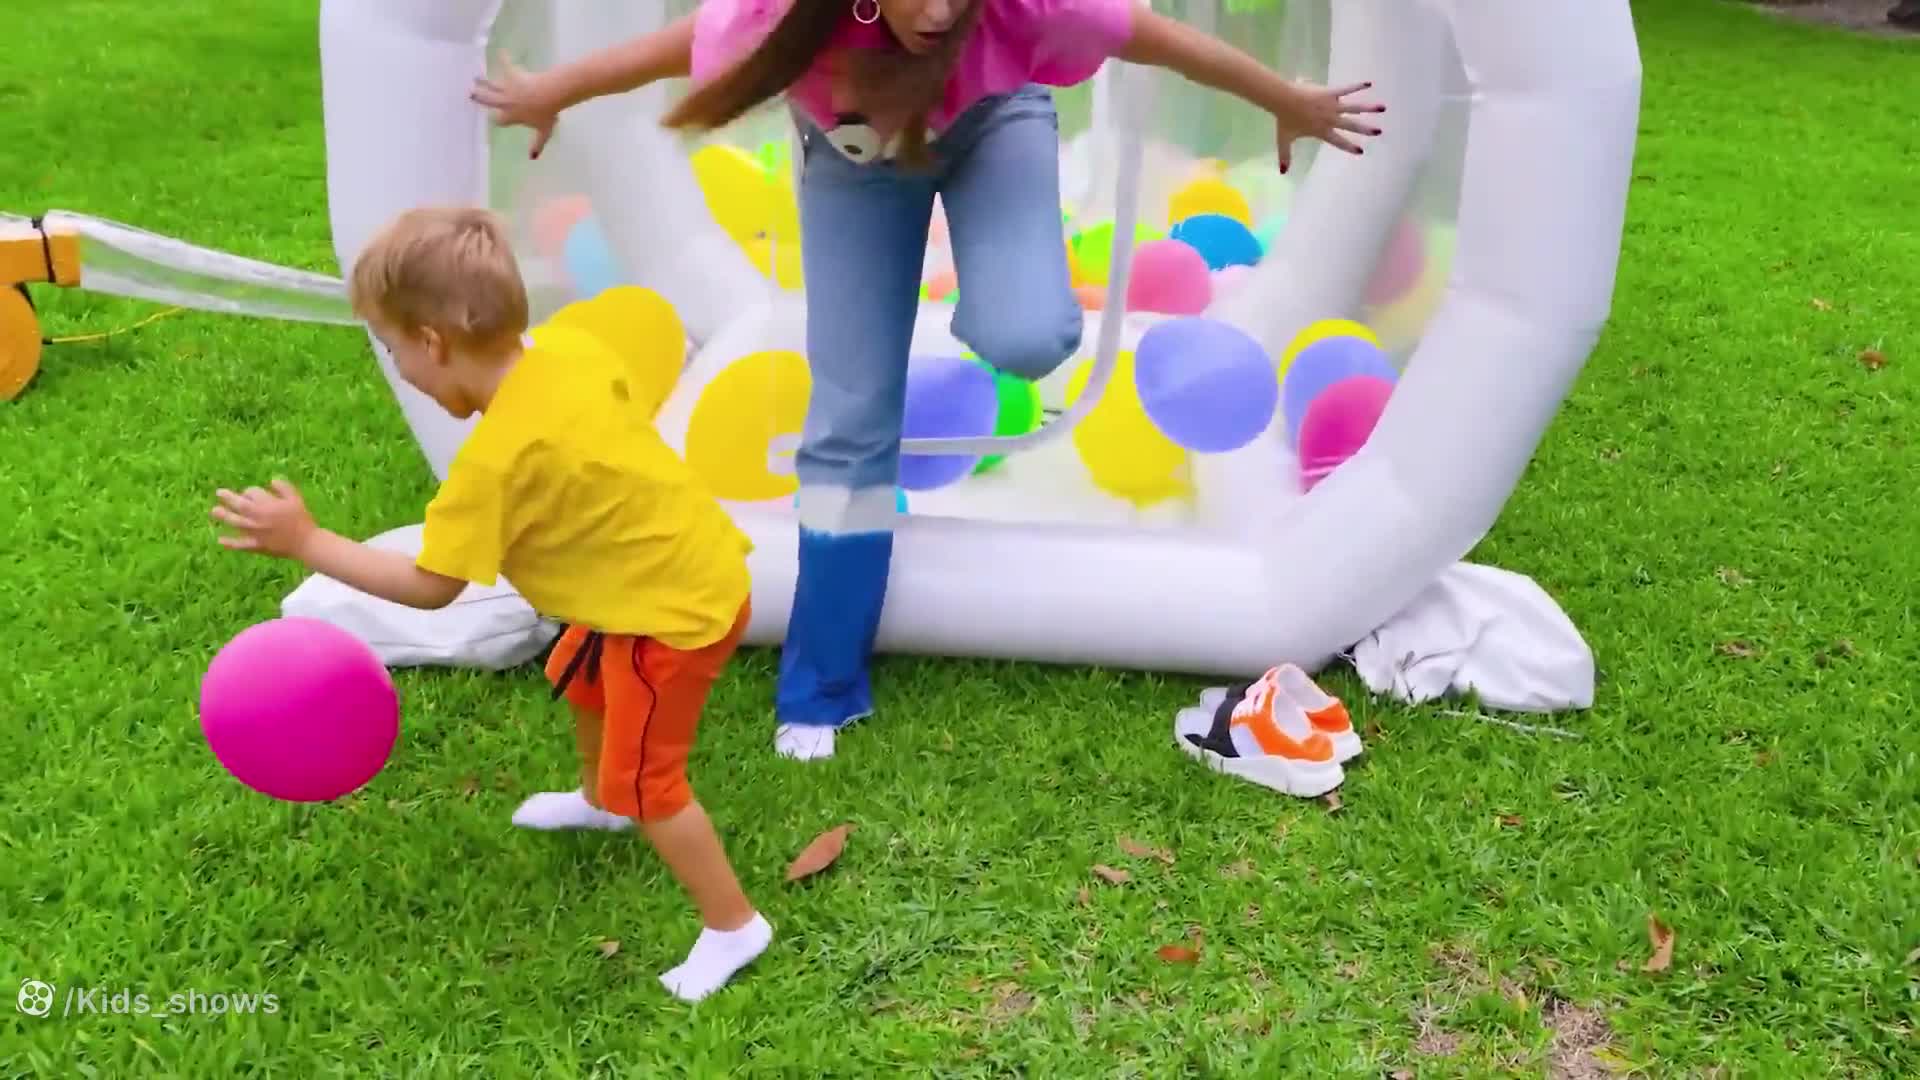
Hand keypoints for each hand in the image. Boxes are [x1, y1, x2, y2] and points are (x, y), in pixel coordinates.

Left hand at [211, 480, 318, 560]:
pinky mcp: (257, 546)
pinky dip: (230, 543)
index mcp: (267, 504)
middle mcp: (258, 517)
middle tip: (219, 493)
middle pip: (239, 505)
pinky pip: (241, 544)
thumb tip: (272, 481)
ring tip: (215, 511)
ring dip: (224, 516)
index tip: (252, 493)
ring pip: (236, 522)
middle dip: (228, 497)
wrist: (306, 543)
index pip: (252, 493)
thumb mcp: (296, 499)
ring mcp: (256, 532)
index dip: (250, 491)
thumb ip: (284, 487)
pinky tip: (220, 540)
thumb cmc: (302, 519)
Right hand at [470, 52, 563, 158]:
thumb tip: (532, 158)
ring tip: (475, 77)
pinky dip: (504, 58)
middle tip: (470, 94)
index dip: (497, 119)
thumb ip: (537, 144)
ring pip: (491, 85)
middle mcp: (505, 102)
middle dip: (479, 98)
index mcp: (511, 116)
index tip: (492, 118)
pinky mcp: (512, 74)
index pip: (499, 120)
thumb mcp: (543, 132)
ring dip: (483, 81)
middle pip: (489, 100)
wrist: (549, 95)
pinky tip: (501, 51)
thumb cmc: (547, 114)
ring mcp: (507, 88)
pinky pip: (506, 64)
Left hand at [1270, 80, 1384, 173]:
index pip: (1339, 141)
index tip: (1361, 151)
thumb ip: (1285, 156)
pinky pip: (1346, 89)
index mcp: (1322, 131)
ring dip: (1369, 107)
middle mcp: (1331, 120)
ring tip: (1382, 108)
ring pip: (1354, 107)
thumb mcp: (1284, 140)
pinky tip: (1368, 83)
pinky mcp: (1331, 93)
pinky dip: (1357, 86)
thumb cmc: (1285, 120)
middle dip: (1366, 129)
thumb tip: (1282, 172)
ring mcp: (1332, 106)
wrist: (1284, 100)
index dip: (1349, 147)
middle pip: (1352, 125)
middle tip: (1379, 131)